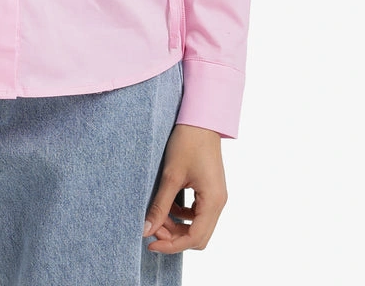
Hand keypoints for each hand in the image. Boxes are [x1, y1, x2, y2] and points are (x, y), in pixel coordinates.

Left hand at [142, 122, 227, 254]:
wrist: (200, 118)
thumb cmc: (187, 141)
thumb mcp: (171, 175)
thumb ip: (160, 205)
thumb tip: (146, 230)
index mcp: (213, 201)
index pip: (195, 238)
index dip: (172, 246)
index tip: (150, 243)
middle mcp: (219, 202)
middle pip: (198, 236)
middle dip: (174, 236)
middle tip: (152, 226)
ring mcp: (216, 196)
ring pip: (197, 226)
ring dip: (177, 226)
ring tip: (157, 214)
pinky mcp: (210, 190)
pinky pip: (197, 213)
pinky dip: (182, 215)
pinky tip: (167, 205)